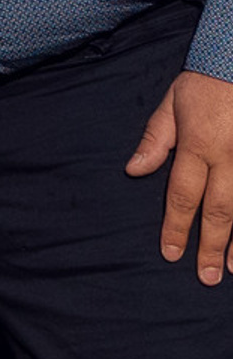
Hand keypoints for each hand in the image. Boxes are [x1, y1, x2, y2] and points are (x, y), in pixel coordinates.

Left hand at [126, 67, 232, 283]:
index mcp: (199, 146)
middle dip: (211, 245)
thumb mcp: (172, 103)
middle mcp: (230, 156)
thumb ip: (156, 140)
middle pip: (220, 210)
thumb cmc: (206, 81)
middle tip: (205, 277)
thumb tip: (134, 171)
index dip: (177, 227)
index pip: (183, 196)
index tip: (171, 254)